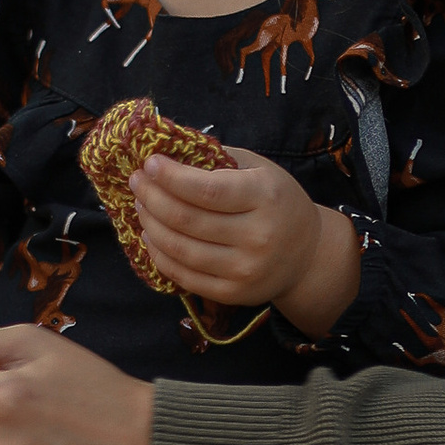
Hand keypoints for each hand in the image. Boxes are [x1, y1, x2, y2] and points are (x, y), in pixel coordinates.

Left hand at [129, 144, 359, 339]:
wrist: (307, 254)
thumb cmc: (277, 202)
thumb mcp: (259, 169)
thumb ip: (217, 159)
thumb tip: (167, 149)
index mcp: (265, 197)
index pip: (206, 190)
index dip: (171, 177)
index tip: (150, 164)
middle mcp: (258, 236)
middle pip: (187, 219)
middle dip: (152, 198)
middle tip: (137, 182)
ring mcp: (245, 270)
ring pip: (180, 249)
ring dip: (150, 224)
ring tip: (141, 206)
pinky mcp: (233, 294)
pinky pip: (184, 276)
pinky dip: (160, 254)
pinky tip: (151, 235)